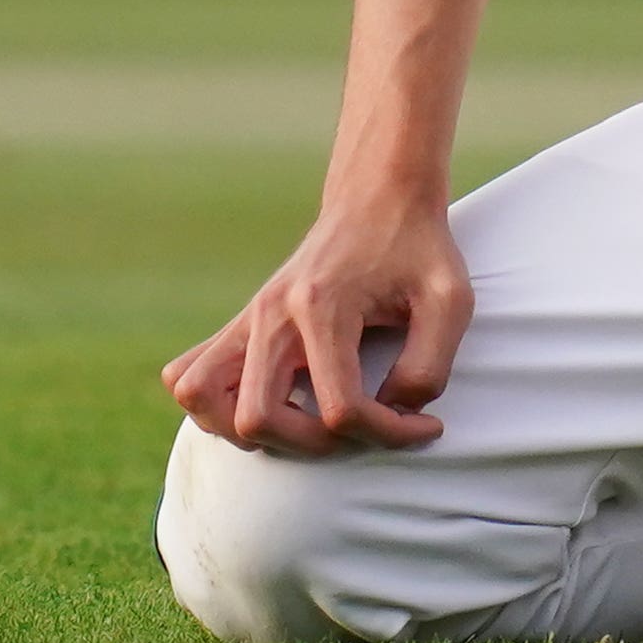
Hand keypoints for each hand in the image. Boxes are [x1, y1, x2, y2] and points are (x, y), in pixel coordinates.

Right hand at [161, 193, 471, 455]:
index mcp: (322, 305)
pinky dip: (217, 407)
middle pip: (257, 419)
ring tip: (308, 425)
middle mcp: (272, 313)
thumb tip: (393, 412)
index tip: (424, 422)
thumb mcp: (450, 300)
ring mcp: (248, 318)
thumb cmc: (418, 248)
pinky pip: (192, 376)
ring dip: (255, 432)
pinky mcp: (241, 324)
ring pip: (203, 399)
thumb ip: (428, 367)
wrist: (378, 196)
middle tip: (360, 426)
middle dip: (314, 446)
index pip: (339, 409)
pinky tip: (274, 406)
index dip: (387, 433)